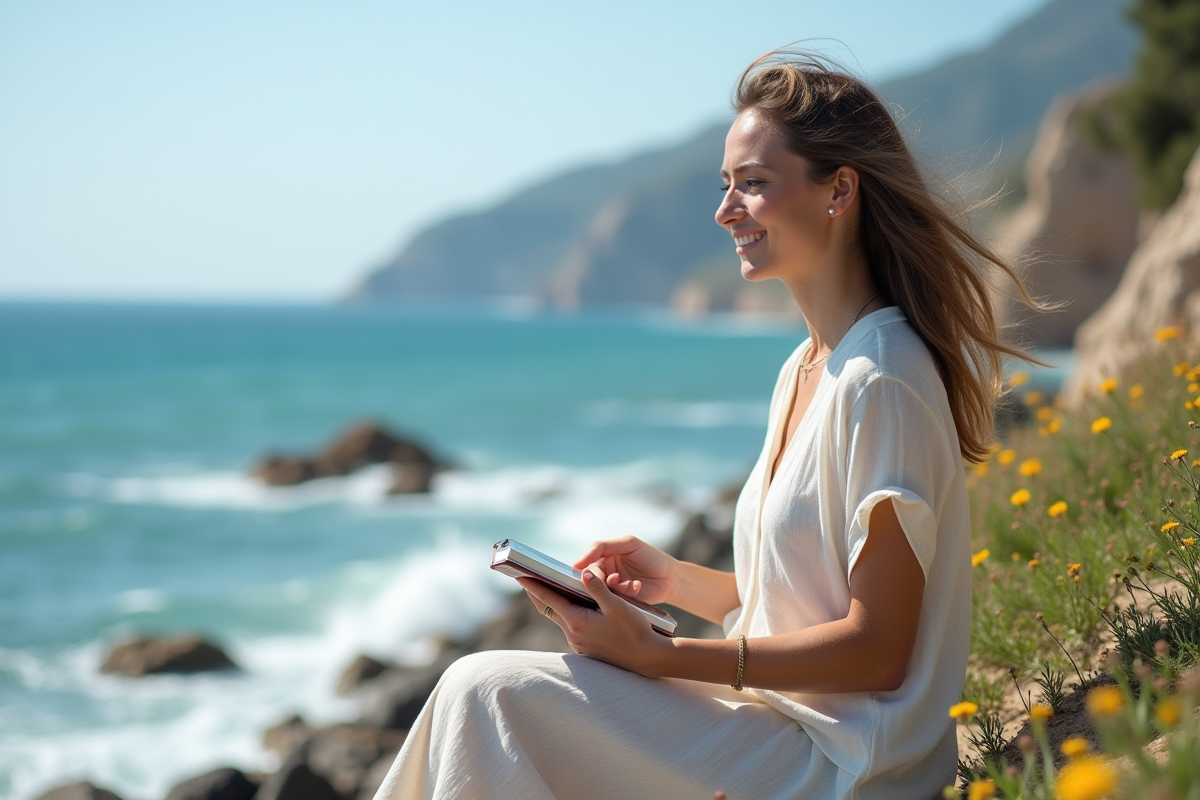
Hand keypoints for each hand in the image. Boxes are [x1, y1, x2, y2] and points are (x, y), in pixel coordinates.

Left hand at [519, 568, 671, 675]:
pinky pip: (572, 626)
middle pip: (550, 609)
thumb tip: (583, 572)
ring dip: (556, 602)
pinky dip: (568, 612)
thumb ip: (598, 588)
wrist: (648, 658)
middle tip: (529, 578)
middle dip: (539, 593)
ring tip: (551, 586)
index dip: (533, 586)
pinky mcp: (587, 648)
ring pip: (561, 617)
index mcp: (577, 622)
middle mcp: (574, 635)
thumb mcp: (617, 606)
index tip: (520, 575)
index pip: (548, 600)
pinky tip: (575, 604)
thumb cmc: (635, 631)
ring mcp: (579, 643)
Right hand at [571, 536, 678, 605]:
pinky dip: (626, 592)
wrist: (671, 577)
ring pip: (603, 591)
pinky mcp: (622, 602)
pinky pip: (615, 599)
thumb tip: (577, 563)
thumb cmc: (651, 557)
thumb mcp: (628, 544)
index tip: (584, 574)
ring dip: (616, 587)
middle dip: (600, 581)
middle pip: (591, 580)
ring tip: (630, 584)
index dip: (585, 570)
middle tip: (613, 580)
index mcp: (605, 559)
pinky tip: (638, 586)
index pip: (587, 565)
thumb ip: (603, 547)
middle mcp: (607, 574)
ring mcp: (614, 589)